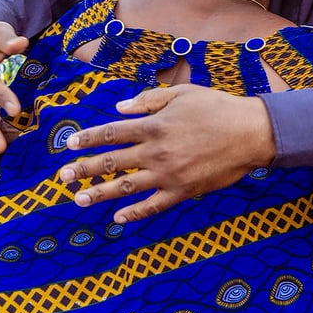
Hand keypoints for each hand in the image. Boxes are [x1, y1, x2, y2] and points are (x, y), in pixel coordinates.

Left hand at [57, 84, 275, 223]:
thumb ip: (149, 101)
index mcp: (154, 125)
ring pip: (126, 186)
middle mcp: (156, 151)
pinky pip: (153, 206)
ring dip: (100, 193)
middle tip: (62, 177)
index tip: (69, 144)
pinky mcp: (183, 191)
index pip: (111, 133)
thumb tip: (119, 108)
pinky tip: (119, 219)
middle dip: (84, 169)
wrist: (250, 133)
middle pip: (112, 162)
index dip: (88, 138)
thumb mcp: (182, 94)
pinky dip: (135, 213)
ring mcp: (168, 174)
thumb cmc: (216, 108)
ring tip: (79, 199)